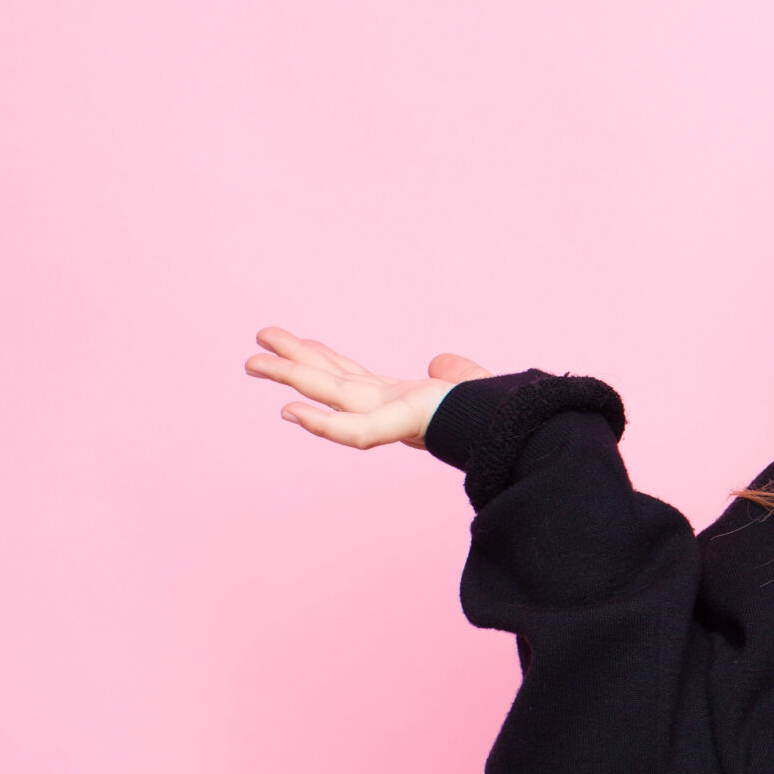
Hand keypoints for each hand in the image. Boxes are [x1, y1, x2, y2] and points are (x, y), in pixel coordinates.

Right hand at [245, 326, 493, 449]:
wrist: (518, 429)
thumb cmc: (498, 415)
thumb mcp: (473, 385)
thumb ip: (457, 371)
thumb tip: (440, 362)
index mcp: (402, 399)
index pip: (353, 376)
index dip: (324, 359)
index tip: (299, 342)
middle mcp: (388, 407)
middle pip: (330, 381)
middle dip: (292, 365)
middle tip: (254, 350)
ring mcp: (391, 418)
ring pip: (331, 395)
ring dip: (291, 379)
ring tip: (254, 363)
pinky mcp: (402, 428)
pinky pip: (354, 431)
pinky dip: (322, 424)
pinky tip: (289, 411)